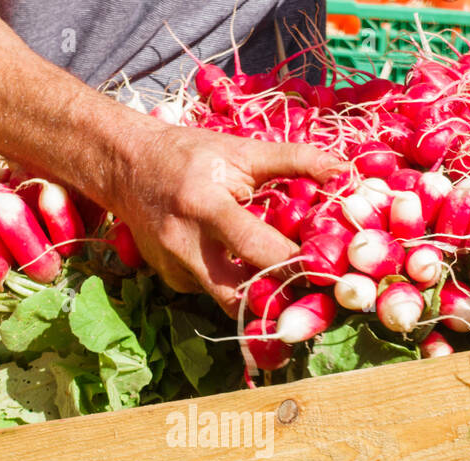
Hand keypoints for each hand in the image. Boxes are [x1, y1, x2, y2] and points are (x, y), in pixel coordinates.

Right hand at [109, 124, 342, 315]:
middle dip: (276, 299)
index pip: (256, 249)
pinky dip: (232, 283)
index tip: (327, 270)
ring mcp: (174, 268)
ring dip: (256, 295)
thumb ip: (294, 159)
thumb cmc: (189, 154)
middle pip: (238, 296)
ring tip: (282, 281)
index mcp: (206, 206)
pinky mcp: (170, 280)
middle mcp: (185, 244)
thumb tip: (343, 171)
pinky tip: (237, 263)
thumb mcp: (241, 150)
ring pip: (227, 300)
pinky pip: (211, 292)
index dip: (293, 264)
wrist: (126, 166)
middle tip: (309, 292)